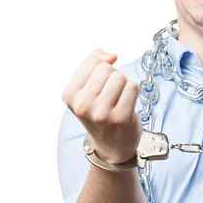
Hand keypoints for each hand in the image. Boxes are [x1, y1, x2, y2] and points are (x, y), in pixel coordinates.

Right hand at [62, 49, 142, 163]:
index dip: (103, 65)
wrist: (111, 146)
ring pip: (120, 77)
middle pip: (107, 69)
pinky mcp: (121, 118)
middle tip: (111, 95)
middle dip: (113, 77)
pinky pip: (132, 87)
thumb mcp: (86, 89)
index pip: (92, 61)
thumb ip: (93, 62)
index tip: (102, 81)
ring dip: (124, 85)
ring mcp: (101, 113)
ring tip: (119, 99)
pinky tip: (127, 104)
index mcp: (69, 95)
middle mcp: (82, 105)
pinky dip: (133, 92)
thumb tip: (111, 56)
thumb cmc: (100, 112)